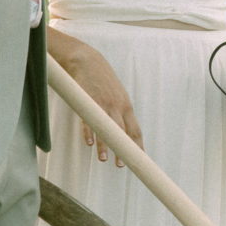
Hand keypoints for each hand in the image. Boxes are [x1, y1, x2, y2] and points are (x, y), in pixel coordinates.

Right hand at [48, 29, 143, 163]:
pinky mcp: (88, 100)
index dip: (137, 145)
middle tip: (121, 165)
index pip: (135, 129)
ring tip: (104, 158)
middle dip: (123, 149)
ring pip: (106, 127)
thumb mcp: (116, 95)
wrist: (87, 61)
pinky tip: (89, 143)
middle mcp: (117, 106)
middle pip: (123, 131)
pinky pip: (89, 119)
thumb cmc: (102, 80)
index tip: (138, 159)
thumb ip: (120, 112)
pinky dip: (89, 131)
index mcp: (125, 106)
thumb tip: (122, 131)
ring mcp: (103, 103)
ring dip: (105, 144)